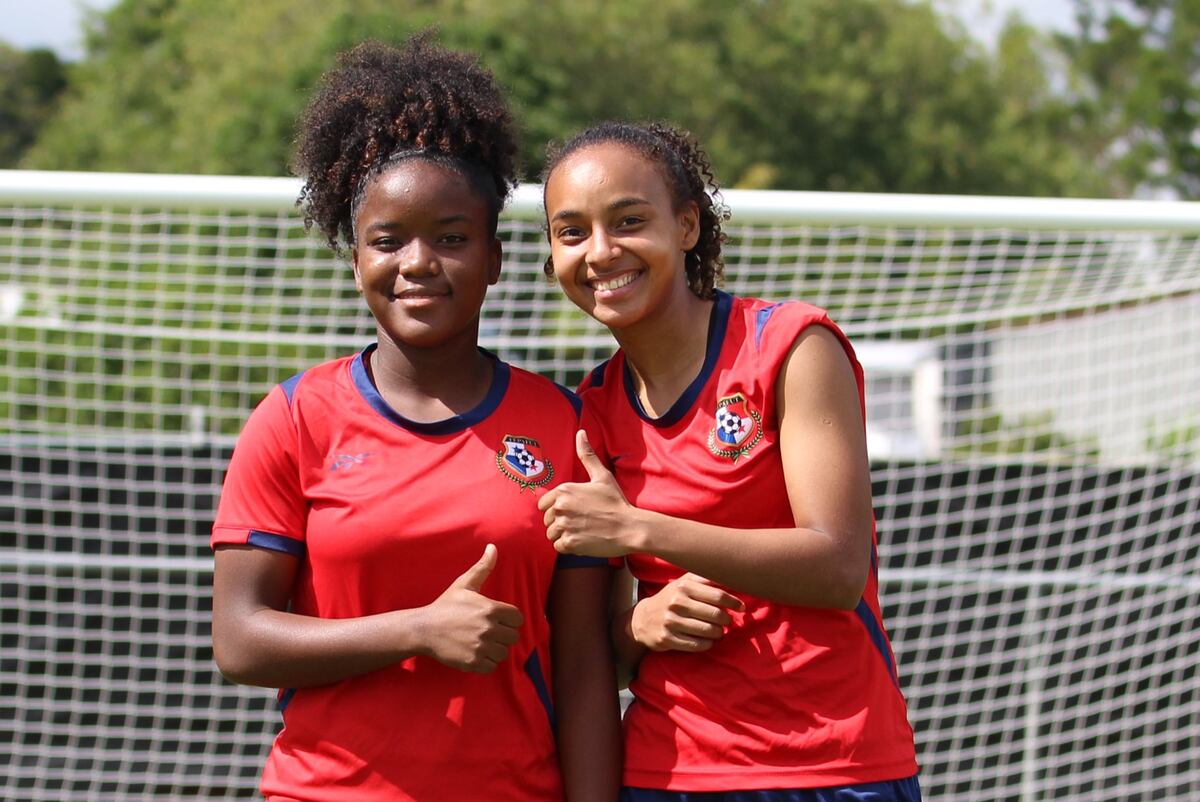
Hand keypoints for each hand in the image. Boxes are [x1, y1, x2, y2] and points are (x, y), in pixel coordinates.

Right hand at [419, 544, 523, 672]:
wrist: (424, 629)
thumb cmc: (446, 605)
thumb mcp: (464, 584)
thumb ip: (483, 567)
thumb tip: (493, 547)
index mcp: (491, 609)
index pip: (517, 618)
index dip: (509, 620)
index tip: (497, 620)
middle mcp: (489, 628)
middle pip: (513, 637)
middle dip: (502, 635)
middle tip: (487, 632)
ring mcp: (481, 647)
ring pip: (503, 653)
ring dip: (495, 650)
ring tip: (481, 643)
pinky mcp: (473, 662)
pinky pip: (491, 666)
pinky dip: (485, 663)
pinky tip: (475, 653)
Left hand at [538, 430, 637, 557]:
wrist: (629, 527)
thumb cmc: (615, 502)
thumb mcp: (602, 476)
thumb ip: (587, 455)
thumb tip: (580, 432)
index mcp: (564, 490)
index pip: (543, 504)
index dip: (556, 509)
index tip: (572, 511)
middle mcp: (560, 507)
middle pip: (547, 520)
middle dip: (560, 522)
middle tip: (580, 522)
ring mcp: (564, 526)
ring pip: (551, 534)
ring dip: (563, 535)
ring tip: (582, 531)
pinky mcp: (569, 543)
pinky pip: (558, 546)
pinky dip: (569, 546)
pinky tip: (583, 540)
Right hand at [630, 573, 743, 652]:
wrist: (642, 619)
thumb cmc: (671, 598)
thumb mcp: (683, 582)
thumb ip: (705, 578)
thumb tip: (732, 576)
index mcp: (683, 586)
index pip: (717, 595)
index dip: (734, 602)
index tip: (741, 607)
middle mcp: (677, 603)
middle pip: (715, 614)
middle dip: (727, 619)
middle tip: (728, 621)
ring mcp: (671, 621)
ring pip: (708, 631)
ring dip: (719, 633)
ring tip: (719, 631)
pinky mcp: (667, 638)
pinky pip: (697, 645)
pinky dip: (708, 644)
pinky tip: (709, 641)